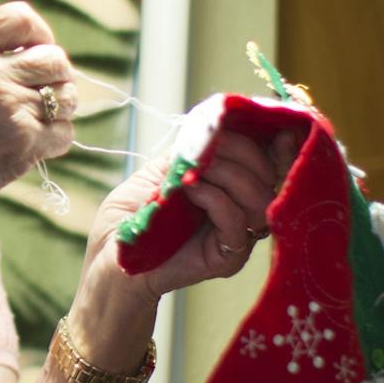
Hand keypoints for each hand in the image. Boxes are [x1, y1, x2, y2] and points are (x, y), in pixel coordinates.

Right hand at [0, 2, 76, 220]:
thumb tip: (38, 51)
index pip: (20, 17)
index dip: (39, 32)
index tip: (35, 50)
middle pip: (54, 57)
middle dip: (56, 74)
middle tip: (42, 90)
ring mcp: (7, 107)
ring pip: (67, 96)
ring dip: (60, 107)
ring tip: (37, 117)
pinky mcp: (23, 142)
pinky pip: (65, 132)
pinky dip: (55, 139)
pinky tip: (31, 144)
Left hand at [83, 125, 301, 302]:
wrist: (110, 258)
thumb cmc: (129, 218)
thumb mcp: (160, 171)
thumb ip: (191, 151)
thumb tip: (218, 123)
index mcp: (229, 189)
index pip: (265, 163)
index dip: (273, 143)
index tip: (269, 124)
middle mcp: (240, 212)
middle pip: (267, 176)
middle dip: (242, 151)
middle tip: (209, 147)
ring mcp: (236, 236)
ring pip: (260, 198)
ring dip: (228, 173)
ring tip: (195, 171)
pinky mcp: (226, 258)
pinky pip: (237, 222)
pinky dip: (215, 198)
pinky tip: (190, 190)